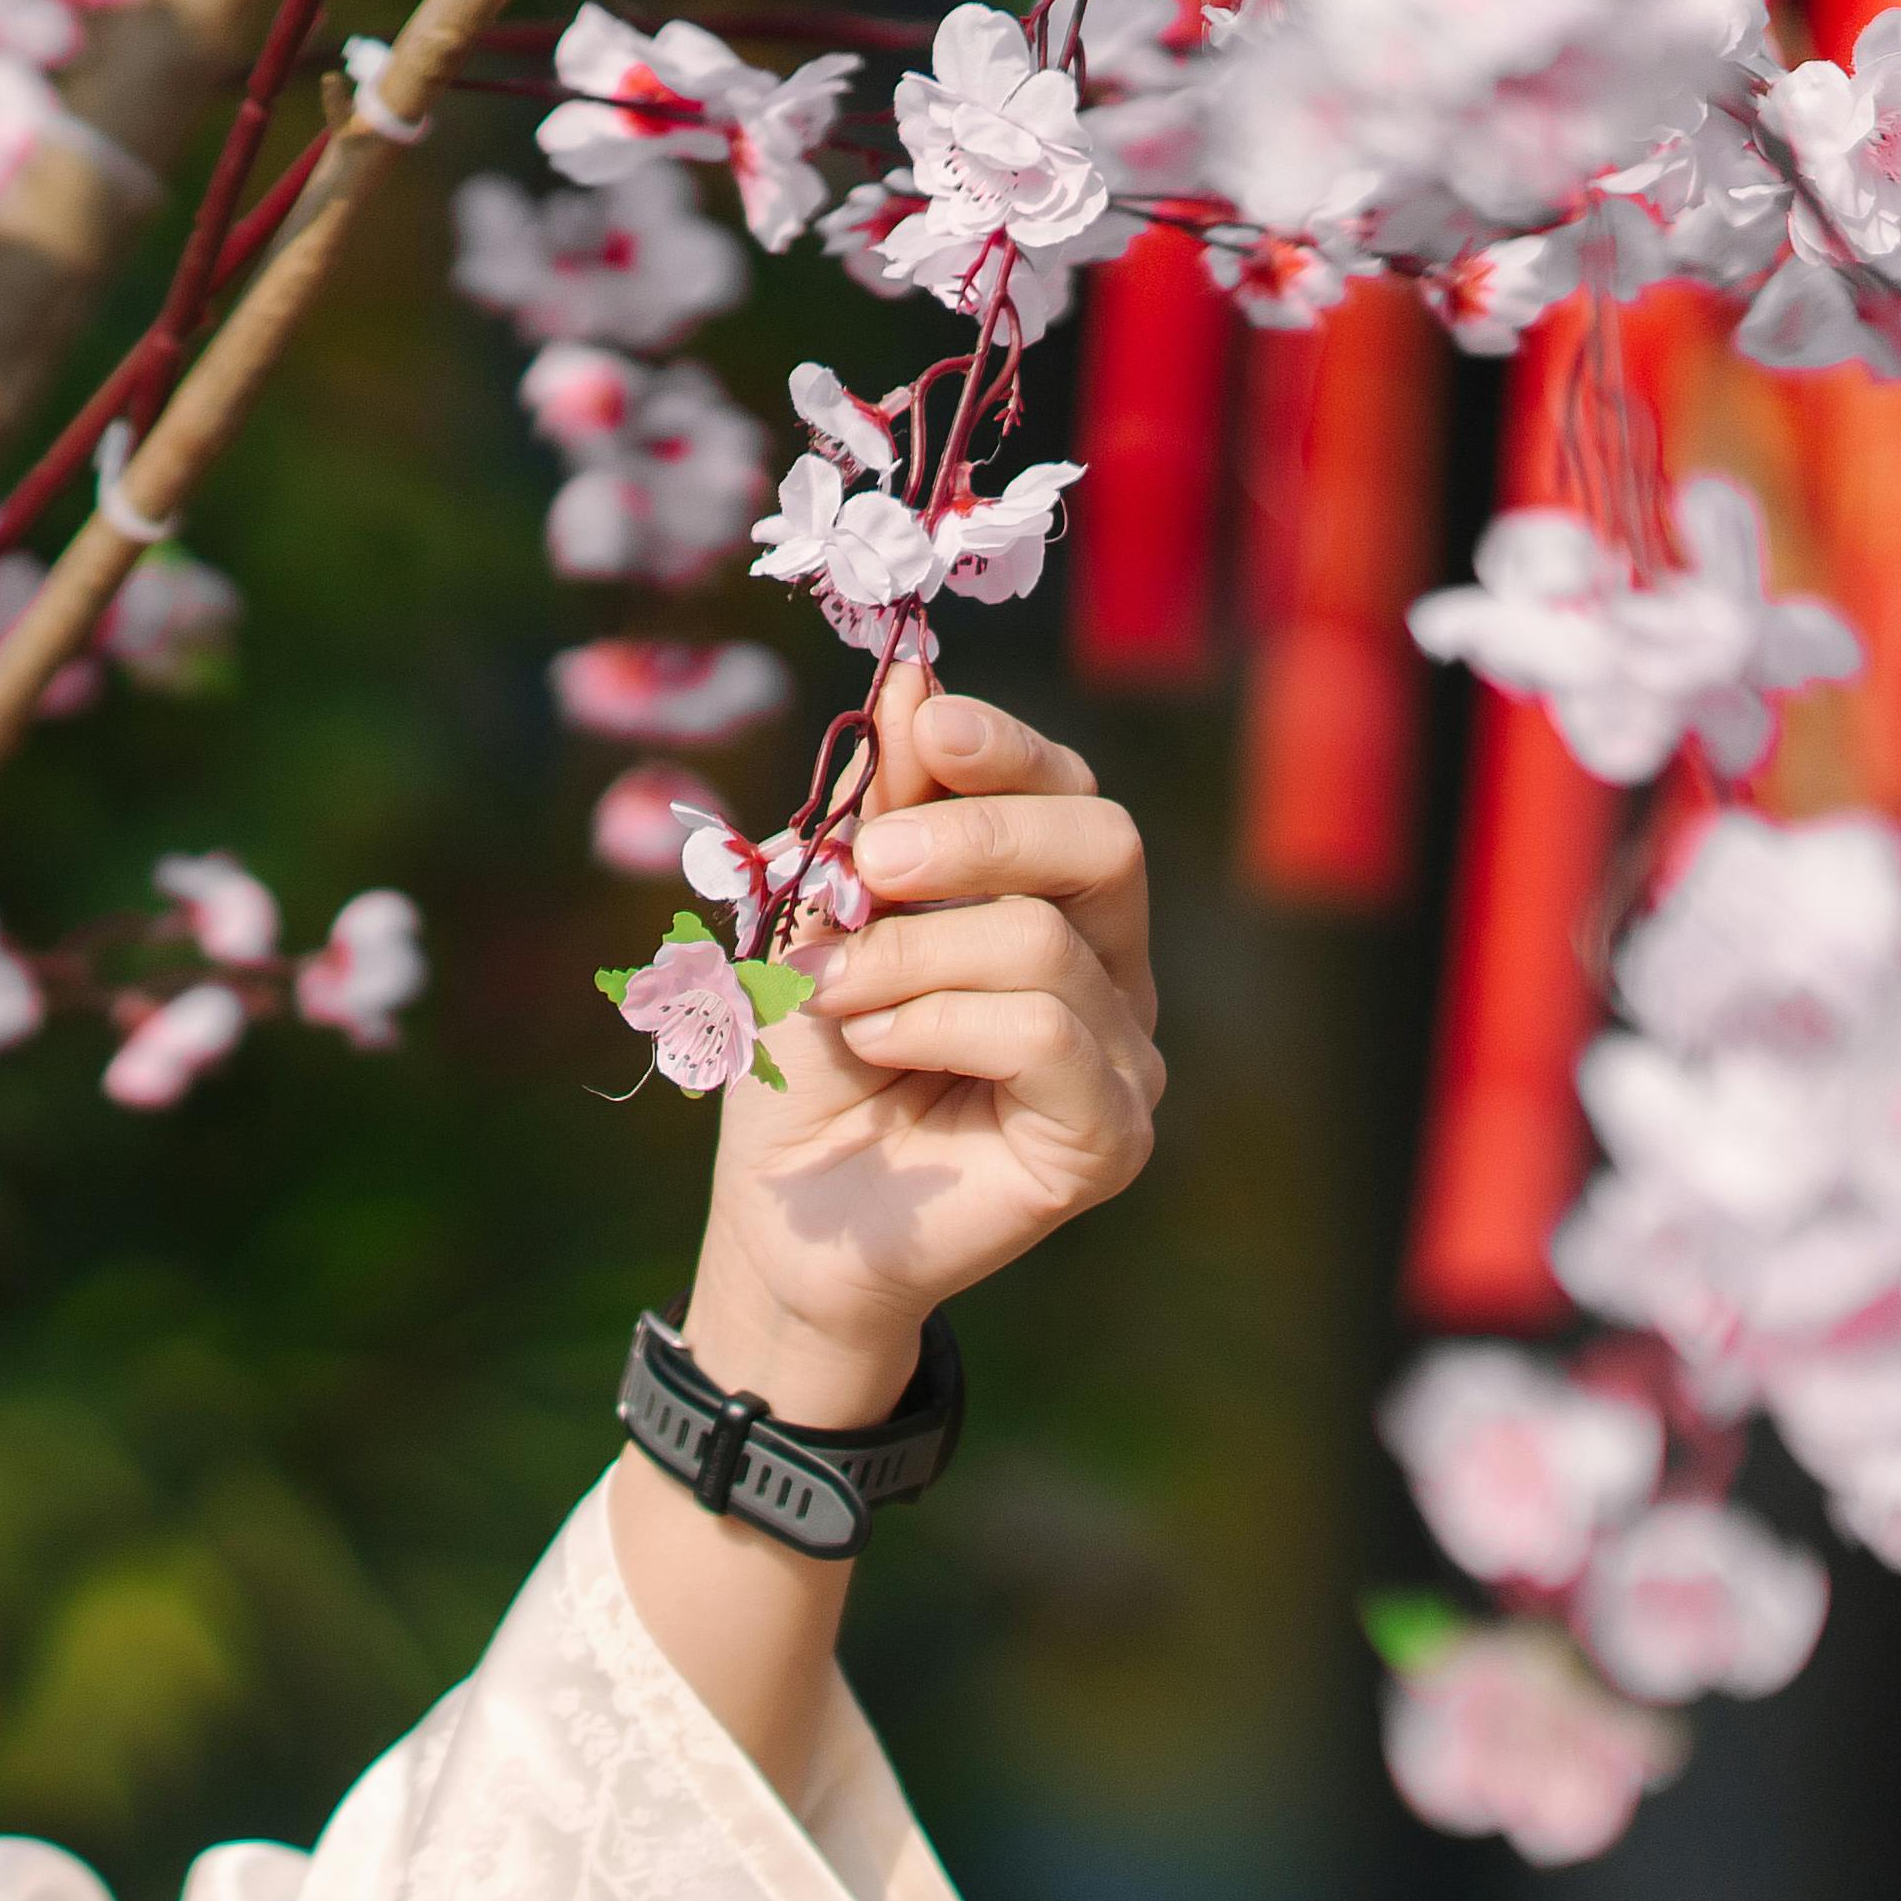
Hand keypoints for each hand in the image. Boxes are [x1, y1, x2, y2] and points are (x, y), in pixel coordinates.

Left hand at [688, 663, 1163, 1423]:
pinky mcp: (1110, 1136)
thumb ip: (877, 816)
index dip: (1003, 748)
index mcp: (1050, 906)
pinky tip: (876, 1048)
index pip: (1067, 792)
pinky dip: (939, 1024)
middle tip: (869, 866)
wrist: (779, 1222)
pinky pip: (1046, 1033)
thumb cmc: (801, 1070)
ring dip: (910, 955)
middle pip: (1100, 840)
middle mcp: (1108, 972)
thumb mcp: (820, 921)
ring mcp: (1121, 1056)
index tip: (923, 722)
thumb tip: (916, 678)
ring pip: (1048, 941)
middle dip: (975, 835)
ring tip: (832, 998)